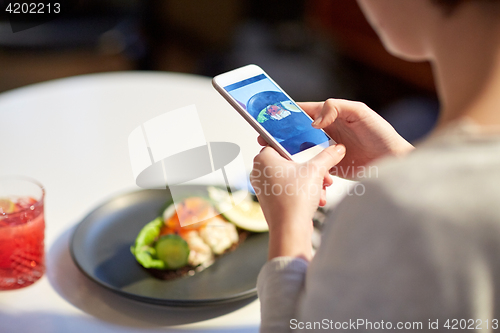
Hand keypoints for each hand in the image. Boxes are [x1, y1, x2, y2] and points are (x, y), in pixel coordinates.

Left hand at [250, 144, 345, 260]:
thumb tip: (338, 148)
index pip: (281, 144)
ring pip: (293, 178)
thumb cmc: (294, 199)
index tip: (312, 153)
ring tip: (322, 190)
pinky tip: (317, 200)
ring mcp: (265, 188)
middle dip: (312, 171)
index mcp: (263, 159)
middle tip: (324, 175)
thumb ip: (328, 156)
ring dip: (312, 183)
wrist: (290, 229)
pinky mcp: (272, 201)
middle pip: (292, 163)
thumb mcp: (316, 171)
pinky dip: (305, 194)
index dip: (300, 148)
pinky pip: (290, 191)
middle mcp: (260, 172)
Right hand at [257, 99, 413, 178]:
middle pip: (298, 131)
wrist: (395, 162)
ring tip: (276, 157)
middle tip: (265, 139)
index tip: (271, 116)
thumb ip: (336, 108)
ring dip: (289, 154)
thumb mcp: (360, 112)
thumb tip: (313, 121)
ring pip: (302, 150)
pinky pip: (313, 168)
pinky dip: (305, 170)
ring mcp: (328, 150)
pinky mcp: (331, 167)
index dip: (287, 113)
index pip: (304, 111)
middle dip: (281, 135)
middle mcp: (327, 132)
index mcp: (331, 116)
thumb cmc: (381, 134)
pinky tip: (299, 174)